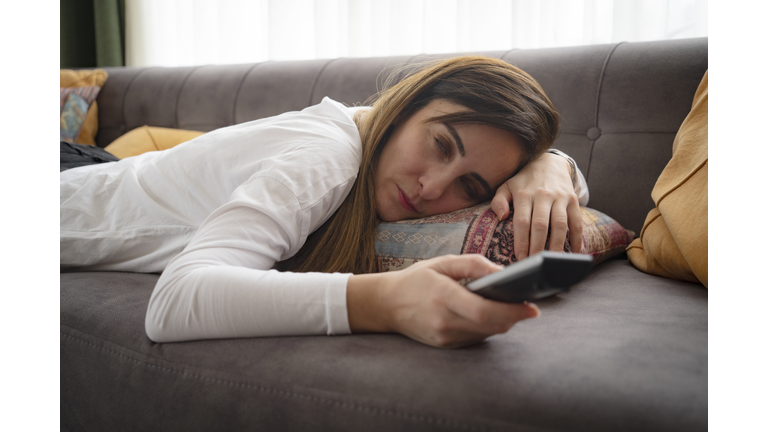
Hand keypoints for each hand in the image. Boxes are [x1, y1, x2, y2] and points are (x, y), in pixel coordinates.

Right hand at [347, 255, 539, 348]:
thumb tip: (502, 272)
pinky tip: (489, 314)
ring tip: (511, 306)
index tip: (532, 307)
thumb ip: (473, 264)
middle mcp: (444, 322)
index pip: (484, 311)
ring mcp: (444, 337)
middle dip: (514, 317)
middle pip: (491, 325)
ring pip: (487, 333)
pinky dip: (487, 326)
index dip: (512, 311)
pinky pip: (476, 337)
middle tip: (529, 306)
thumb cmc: (416, 280)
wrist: (386, 305)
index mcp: (443, 297)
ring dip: (502, 321)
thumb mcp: (443, 263)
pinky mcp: (446, 345)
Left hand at [490, 153, 582, 260]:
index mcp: (524, 194)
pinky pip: (577, 221)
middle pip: (540, 225)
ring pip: (559, 225)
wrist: (549, 163)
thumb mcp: (506, 186)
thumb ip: (498, 201)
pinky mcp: (573, 200)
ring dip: (556, 245)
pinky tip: (574, 252)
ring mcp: (560, 197)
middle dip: (537, 247)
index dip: (522, 241)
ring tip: (552, 262)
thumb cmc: (524, 181)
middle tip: (534, 264)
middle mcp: (542, 195)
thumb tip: (500, 217)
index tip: (520, 257)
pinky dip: (577, 238)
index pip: (522, 221)